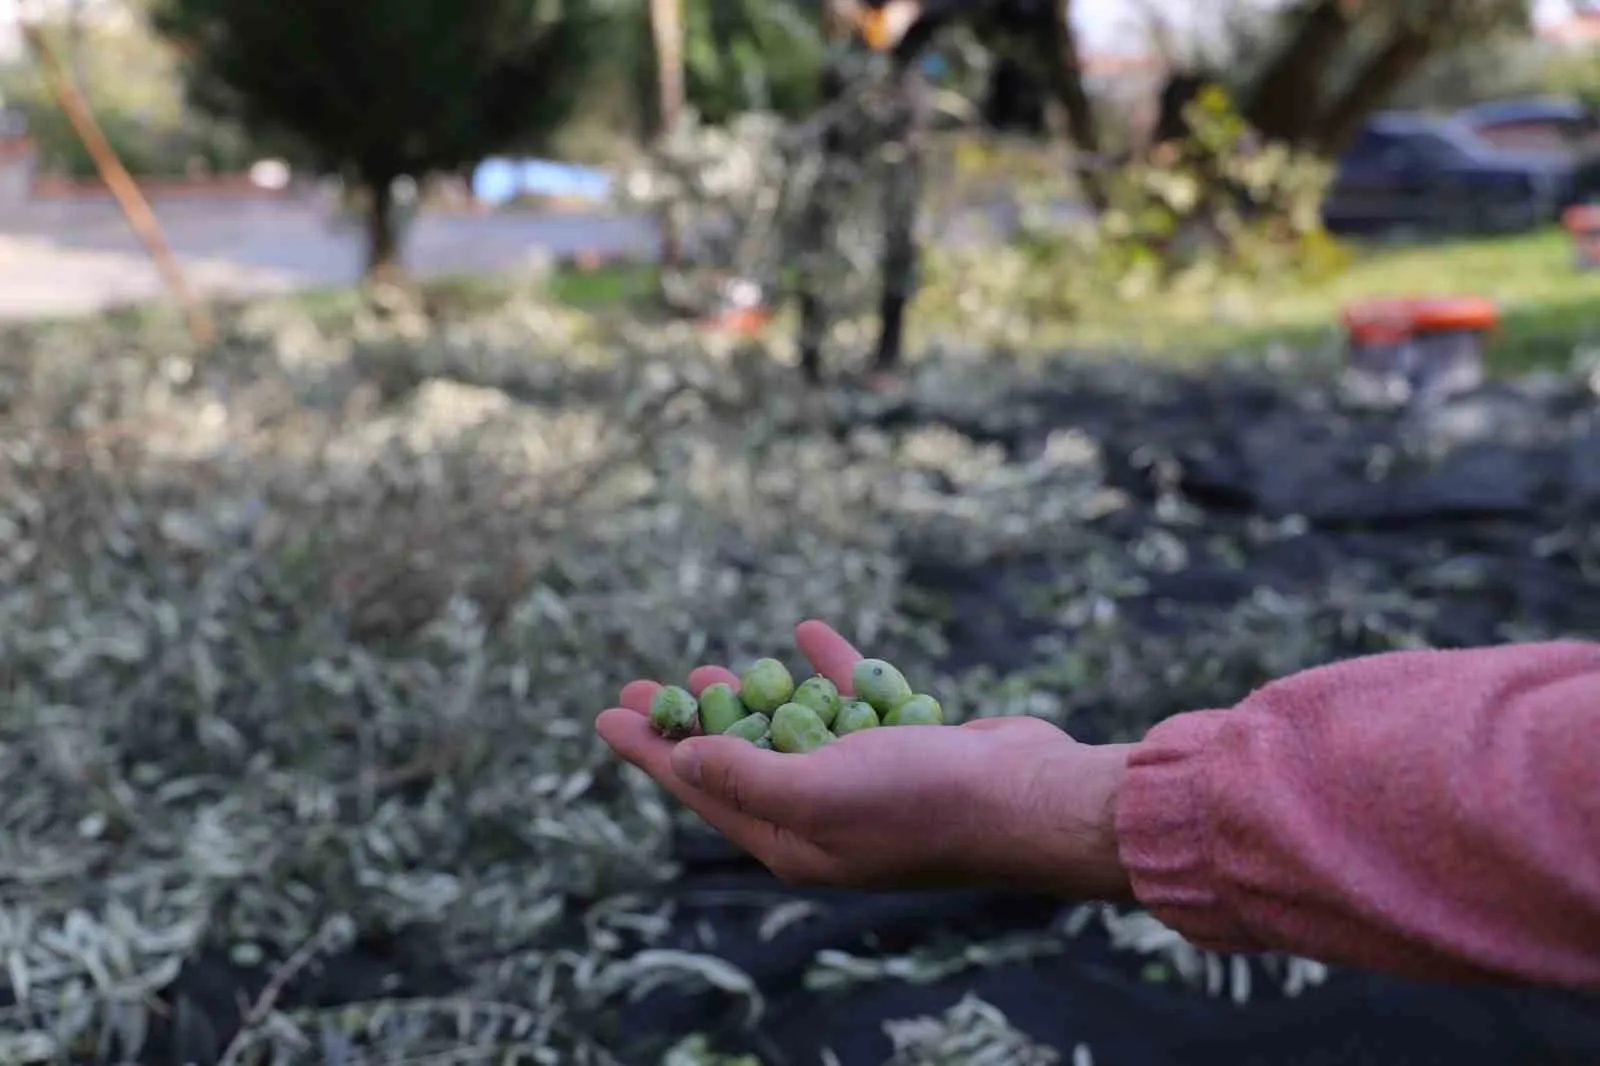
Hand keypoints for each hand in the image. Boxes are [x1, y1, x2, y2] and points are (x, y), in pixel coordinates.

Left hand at [595, 620, 1134, 898]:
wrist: (1029, 797)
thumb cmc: (921, 801)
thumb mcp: (816, 790)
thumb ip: (744, 776)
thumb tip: (681, 761)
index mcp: (793, 841)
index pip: (701, 791)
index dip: (650, 750)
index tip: (605, 714)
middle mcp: (823, 816)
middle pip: (738, 760)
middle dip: (692, 723)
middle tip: (648, 684)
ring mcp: (867, 782)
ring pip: (792, 731)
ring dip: (753, 697)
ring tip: (712, 667)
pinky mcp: (905, 747)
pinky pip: (852, 703)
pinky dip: (827, 670)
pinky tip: (807, 633)